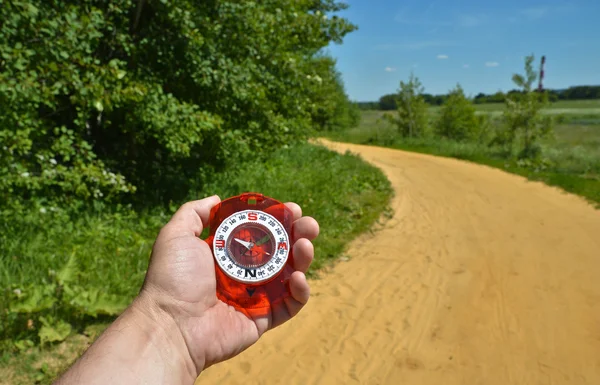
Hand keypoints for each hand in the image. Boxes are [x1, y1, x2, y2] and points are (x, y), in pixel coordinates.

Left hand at [137, 195, 318, 375]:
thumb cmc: (173, 279)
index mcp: (226, 253)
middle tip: (309, 225)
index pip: (260, 231)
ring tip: (305, 246)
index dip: (278, 219)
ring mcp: (255, 296)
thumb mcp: (176, 235)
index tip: (291, 209)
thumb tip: (216, 199)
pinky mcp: (263, 319)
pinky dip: (300, 292)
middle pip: (280, 250)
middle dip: (299, 234)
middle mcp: (243, 272)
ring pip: (290, 274)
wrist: (172, 325)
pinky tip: (298, 278)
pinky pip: (290, 305)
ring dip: (303, 257)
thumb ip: (194, 213)